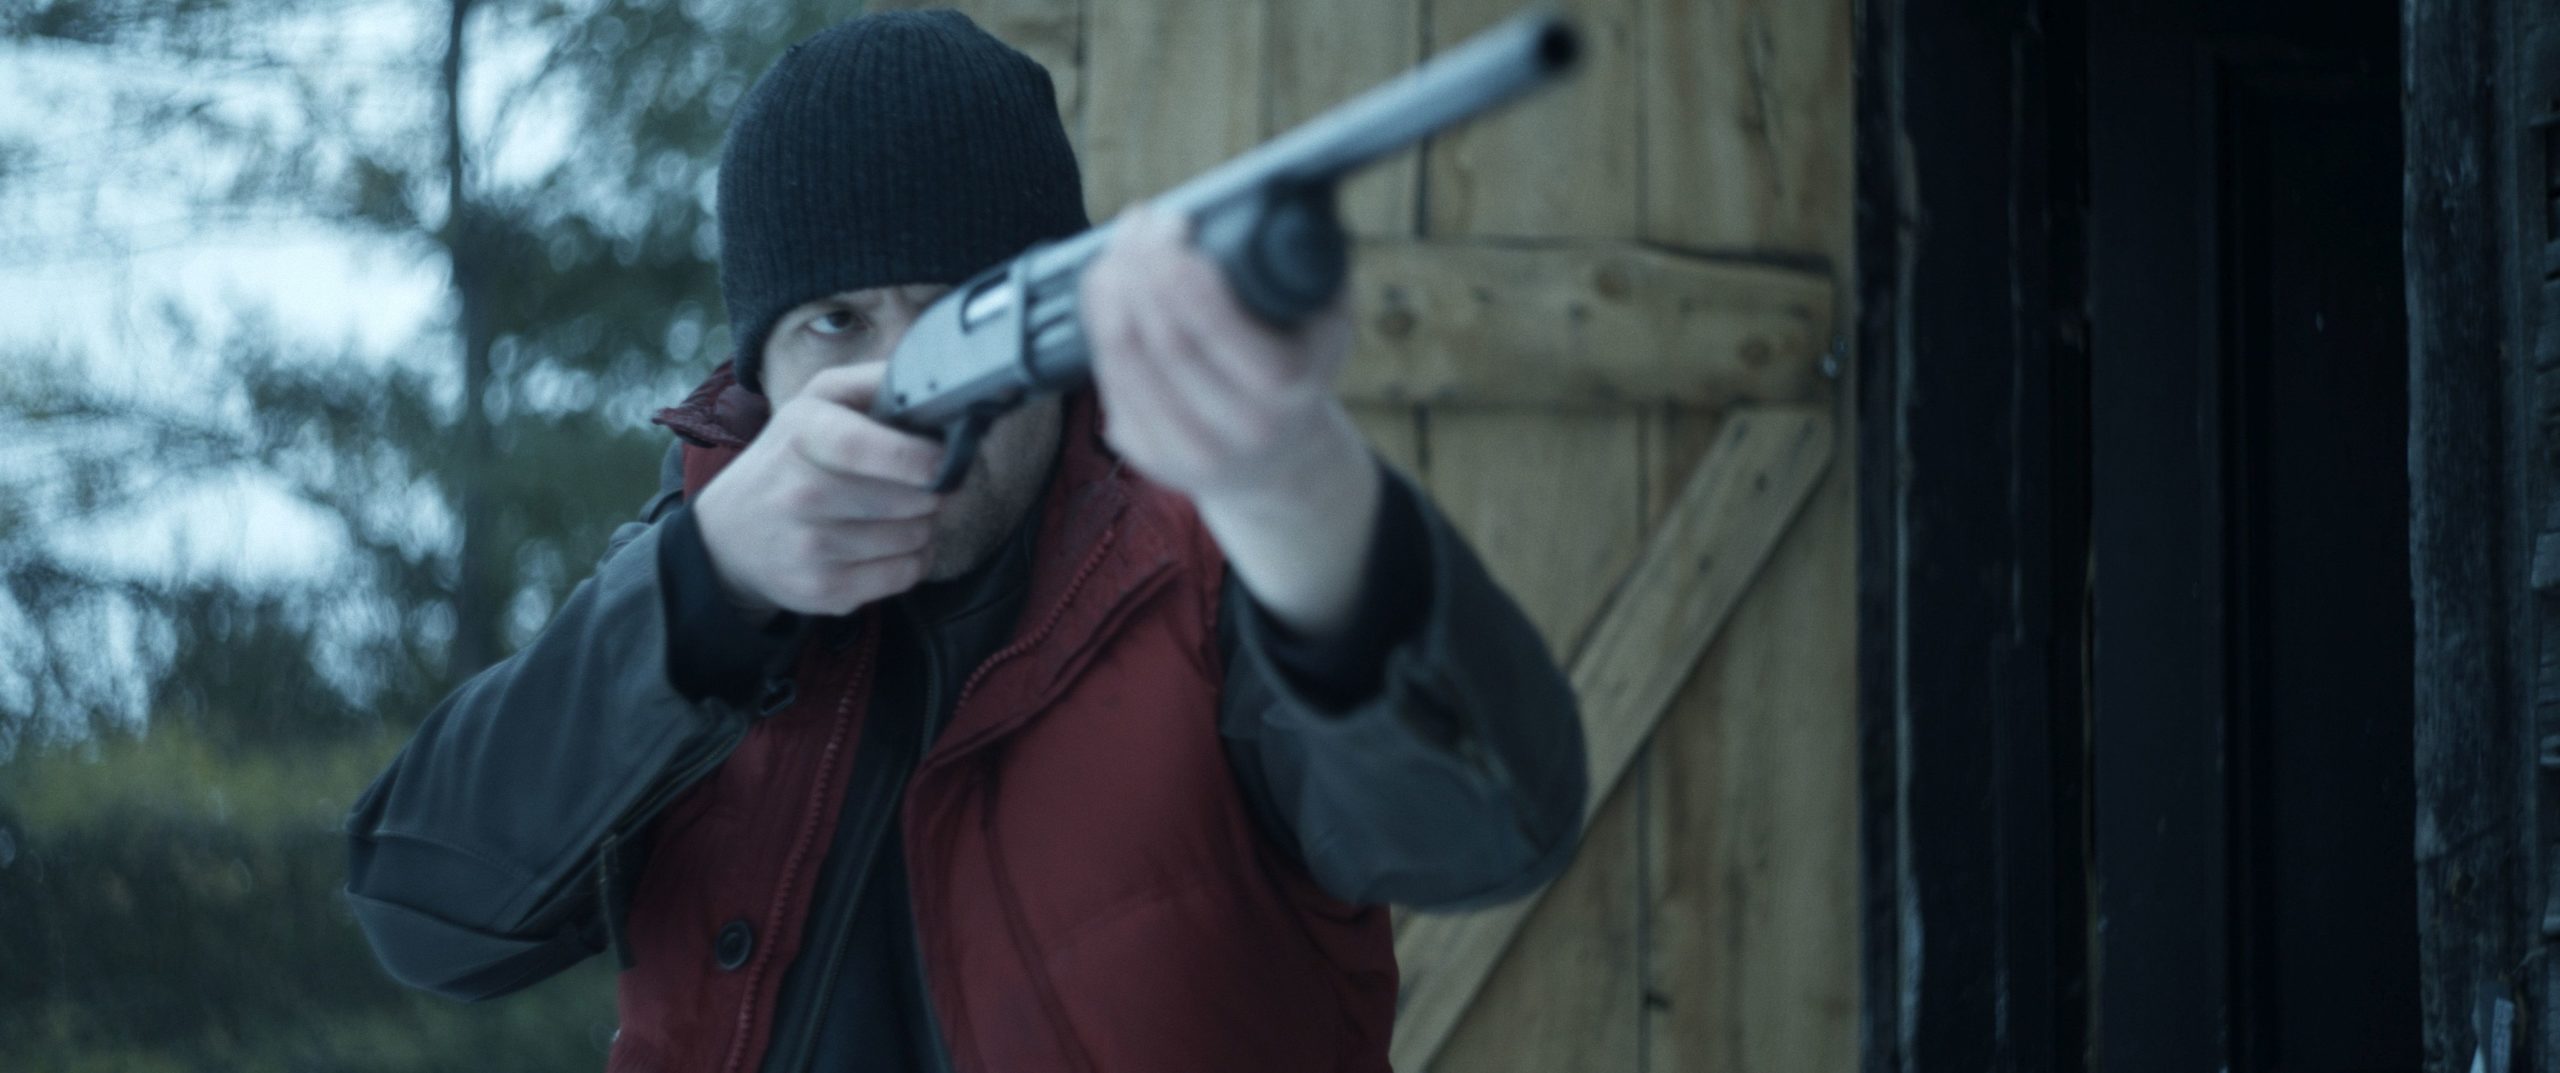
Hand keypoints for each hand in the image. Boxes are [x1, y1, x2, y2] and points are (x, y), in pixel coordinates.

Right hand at [689, 362, 945, 620]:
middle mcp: (800, 492)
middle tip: (921, 485)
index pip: (862, 446)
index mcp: (802, 433)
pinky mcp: (824, 590)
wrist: (730, 535)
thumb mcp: (816, 404)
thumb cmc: (791, 459)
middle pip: (909, 498)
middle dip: (932, 491)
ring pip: (915, 537)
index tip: (944, 460)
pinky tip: (891, 545)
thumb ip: (872, 383)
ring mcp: (810, 547)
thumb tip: (934, 383)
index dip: (916, 456)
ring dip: (924, 524)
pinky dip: (914, 559)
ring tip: (900, 513)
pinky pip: (906, 574)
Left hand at [1079, 204, 1365, 510]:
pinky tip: (1108, 287)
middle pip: (1163, 338)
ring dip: (1110, 288)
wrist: (1283, 455)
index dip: (1180, 271)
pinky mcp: (1149, 455)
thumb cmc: (1301, 362)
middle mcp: (1240, 428)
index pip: (1216, 328)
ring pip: (1124, 357)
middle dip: (1140, 266)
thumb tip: (1267, 195)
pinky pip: (1106, 378)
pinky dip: (1099, 323)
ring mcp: (1190, 450)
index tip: (1172, 224)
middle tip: (1139, 222)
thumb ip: (1306, 264)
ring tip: (1118, 247)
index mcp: (1288, 388)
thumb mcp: (1328, 318)